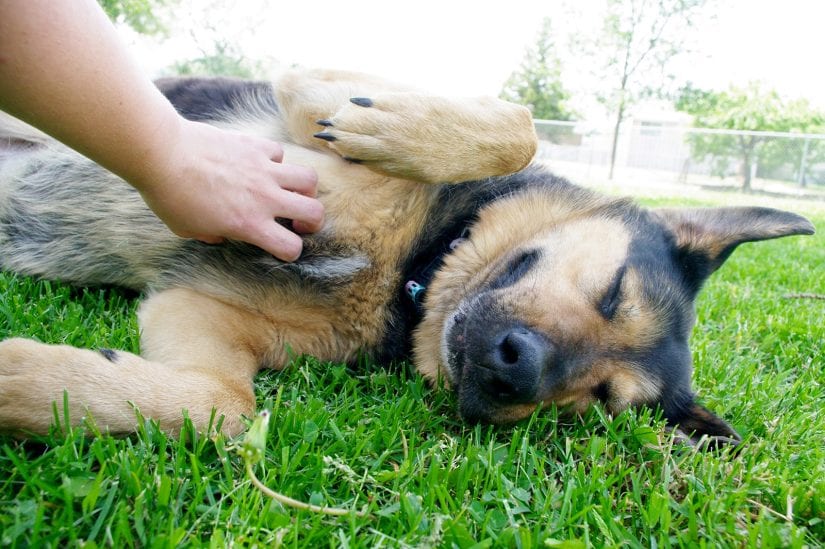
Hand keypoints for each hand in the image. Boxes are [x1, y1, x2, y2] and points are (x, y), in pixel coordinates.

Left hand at [136, 119, 323, 261]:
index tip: (279, 245)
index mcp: (249, 224)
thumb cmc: (170, 196)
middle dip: (312, 221)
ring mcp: (263, 170)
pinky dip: (275, 160)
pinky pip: (279, 152)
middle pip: (315, 212)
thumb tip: (220, 235)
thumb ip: (212, 235)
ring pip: (308, 179)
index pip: (290, 248)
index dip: (289, 252)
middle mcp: (264, 198)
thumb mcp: (189, 230)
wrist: (162, 154)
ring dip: (304, 188)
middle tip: (297, 220)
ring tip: (290, 190)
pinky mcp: (255, 146)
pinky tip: (260, 163)